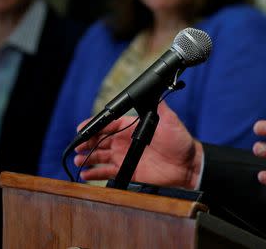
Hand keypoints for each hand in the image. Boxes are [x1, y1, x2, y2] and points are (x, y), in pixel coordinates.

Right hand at [74, 101, 202, 188]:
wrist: (188, 165)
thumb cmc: (180, 141)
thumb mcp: (170, 120)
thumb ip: (159, 107)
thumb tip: (155, 91)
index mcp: (133, 126)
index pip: (110, 124)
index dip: (95, 126)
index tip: (82, 128)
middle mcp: (126, 141)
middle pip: (101, 140)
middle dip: (88, 142)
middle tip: (78, 146)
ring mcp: (126, 156)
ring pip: (101, 156)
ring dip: (88, 157)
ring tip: (79, 159)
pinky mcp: (129, 171)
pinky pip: (108, 172)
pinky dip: (96, 173)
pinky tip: (86, 174)